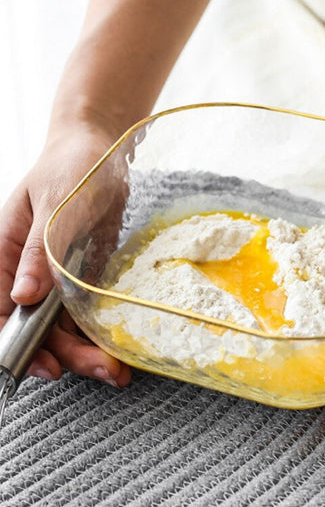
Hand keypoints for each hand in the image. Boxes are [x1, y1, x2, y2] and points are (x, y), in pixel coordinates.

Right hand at [0, 124, 131, 385]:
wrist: (101, 150)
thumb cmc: (71, 166)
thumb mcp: (54, 206)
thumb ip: (39, 251)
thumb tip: (22, 297)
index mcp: (3, 254)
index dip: (15, 343)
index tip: (45, 365)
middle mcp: (27, 271)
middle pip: (34, 325)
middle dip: (63, 352)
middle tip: (99, 369)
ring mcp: (56, 276)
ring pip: (62, 324)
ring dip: (86, 349)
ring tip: (116, 369)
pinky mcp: (83, 275)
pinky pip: (86, 310)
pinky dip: (99, 330)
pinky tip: (117, 345)